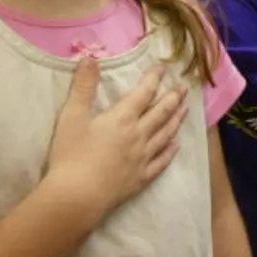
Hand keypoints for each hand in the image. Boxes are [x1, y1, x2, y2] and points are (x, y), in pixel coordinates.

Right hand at [48, 60, 188, 218]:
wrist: (76, 197)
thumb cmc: (70, 155)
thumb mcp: (71, 116)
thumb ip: (83, 87)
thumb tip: (89, 58)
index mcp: (122, 118)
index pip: (144, 93)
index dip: (154, 78)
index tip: (163, 68)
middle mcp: (138, 135)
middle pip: (161, 112)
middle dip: (174, 97)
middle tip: (185, 88)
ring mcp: (143, 158)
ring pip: (166, 134)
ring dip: (177, 119)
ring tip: (186, 109)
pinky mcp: (141, 178)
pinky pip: (161, 161)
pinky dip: (170, 151)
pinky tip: (176, 145)